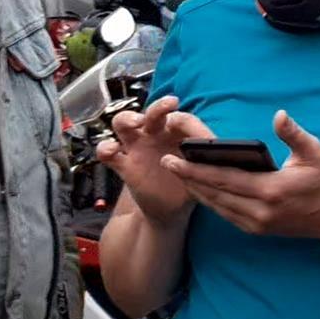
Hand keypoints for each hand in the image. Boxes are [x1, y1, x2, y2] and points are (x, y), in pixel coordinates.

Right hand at [95, 96, 210, 221]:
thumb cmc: (189, 185)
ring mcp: (137, 148)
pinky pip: (108, 152)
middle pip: (151, 112)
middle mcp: (155, 135)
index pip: (176, 116)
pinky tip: (112, 150)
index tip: (184, 114)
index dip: (180, 113)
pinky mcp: (124, 165)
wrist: (172, 212)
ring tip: (136, 123)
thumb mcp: (202, 172)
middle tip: (168, 107)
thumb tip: (213, 147)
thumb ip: (205, 160)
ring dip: (127, 118)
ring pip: (124, 123)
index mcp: (175, 133)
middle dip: (157, 107)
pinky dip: (106, 148)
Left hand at [161, 111, 319, 238]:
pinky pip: (225, 214)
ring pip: (216, 205)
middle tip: (165, 162)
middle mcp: (260, 210)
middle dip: (187, 178)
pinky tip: (197, 188)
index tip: (175, 158)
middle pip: (214, 193)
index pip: (224, 178)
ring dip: (195, 189)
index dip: (196, 169)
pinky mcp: (255, 229)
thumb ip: (294, 134)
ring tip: (176, 172)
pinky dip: (209, 200)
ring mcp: (256, 223)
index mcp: (271, 189)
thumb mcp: (314, 152)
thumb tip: (279, 115)